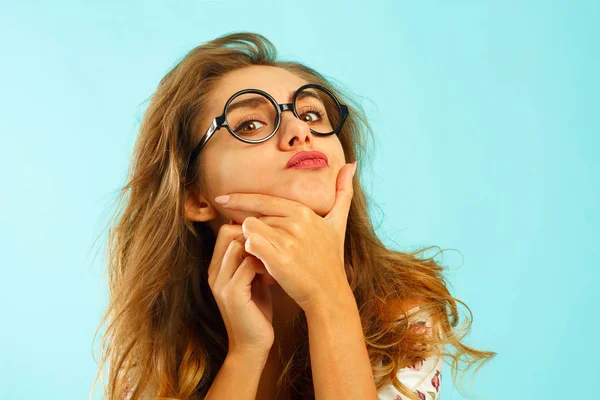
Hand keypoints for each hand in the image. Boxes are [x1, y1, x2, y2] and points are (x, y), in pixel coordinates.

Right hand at [207, 223, 276, 356]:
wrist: (252, 346)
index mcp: (217, 267)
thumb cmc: (256, 312)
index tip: (268, 239)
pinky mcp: (232, 293)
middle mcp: (214, 272)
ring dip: (261, 250)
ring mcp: (221, 282)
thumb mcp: (252, 281)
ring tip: (273, 264)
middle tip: (272, 250)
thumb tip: (266, 236)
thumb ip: (252, 260)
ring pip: (238, 246)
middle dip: (254, 236)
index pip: (226, 230)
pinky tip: (272, 277)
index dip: (248, 229)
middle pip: (229, 233)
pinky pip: (248, 265)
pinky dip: (264, 265)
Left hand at [214, 161, 356, 313]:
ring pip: (249, 228)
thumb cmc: (330, 259)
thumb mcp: (338, 223)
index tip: (222, 199)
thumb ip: (343, 192)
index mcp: (305, 211)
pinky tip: (257, 260)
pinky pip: (249, 244)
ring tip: (260, 253)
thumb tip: (351, 164)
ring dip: (248, 239)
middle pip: (255, 215)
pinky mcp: (279, 259)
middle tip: (254, 243)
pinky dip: (248, 251)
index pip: (265, 199)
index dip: (241, 199)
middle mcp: (296, 222)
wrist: (329, 293)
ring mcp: (287, 240)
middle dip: (249, 228)